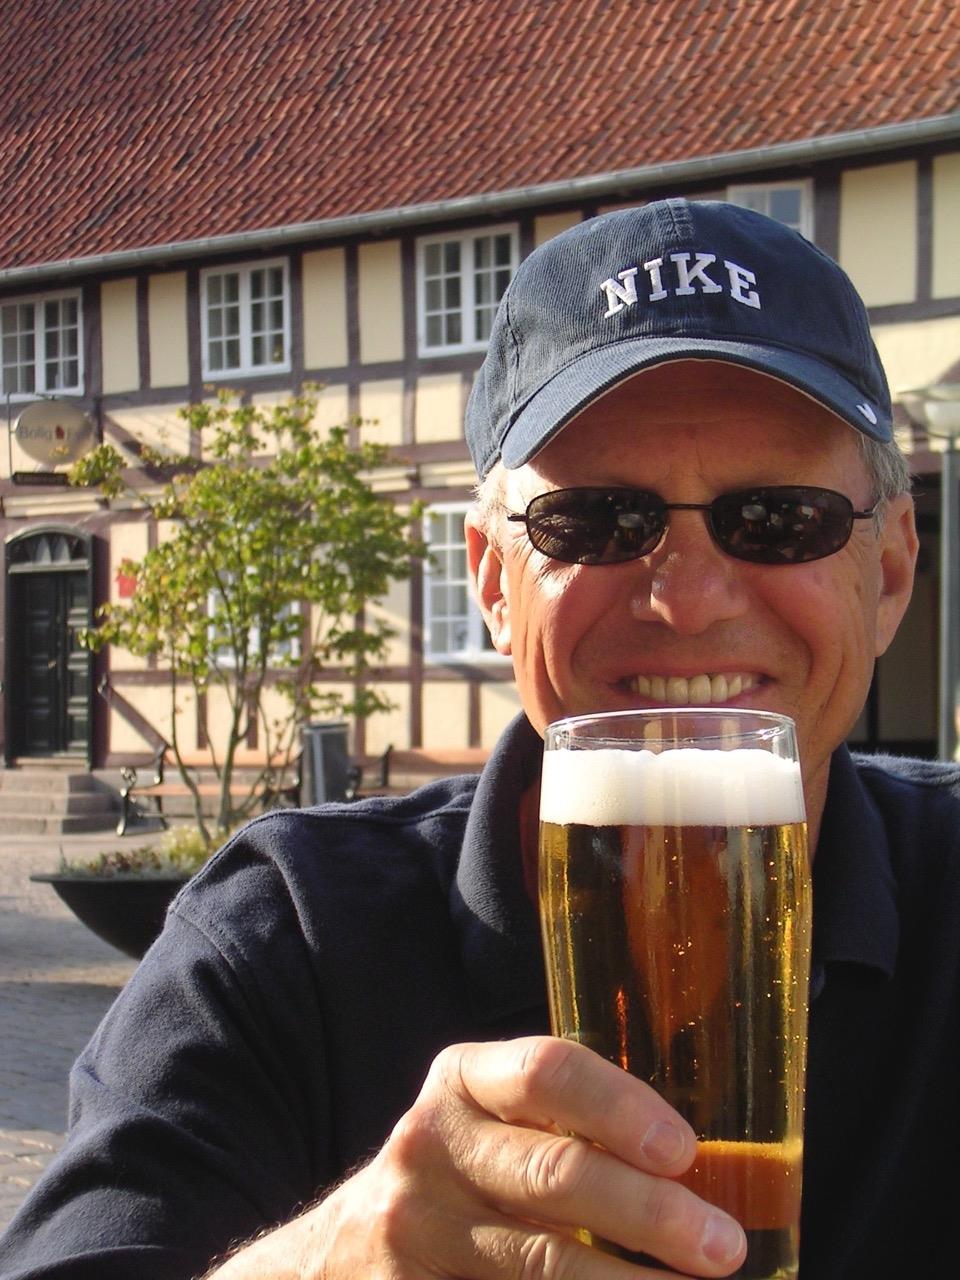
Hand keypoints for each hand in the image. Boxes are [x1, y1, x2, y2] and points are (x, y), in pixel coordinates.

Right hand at [207, 1036, 746, 1277]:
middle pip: (554, 1173)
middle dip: (650, 1213)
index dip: (621, 1106)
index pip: (547, 1071)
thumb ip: (557, 1120)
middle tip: (722, 1246)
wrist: (339, 1257)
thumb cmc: (454, 1173)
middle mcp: (434, 1147)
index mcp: (463, 1081)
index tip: (683, 1149)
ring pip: (542, 1262)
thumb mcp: (484, 1121)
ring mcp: (422, 1231)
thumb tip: (694, 1161)